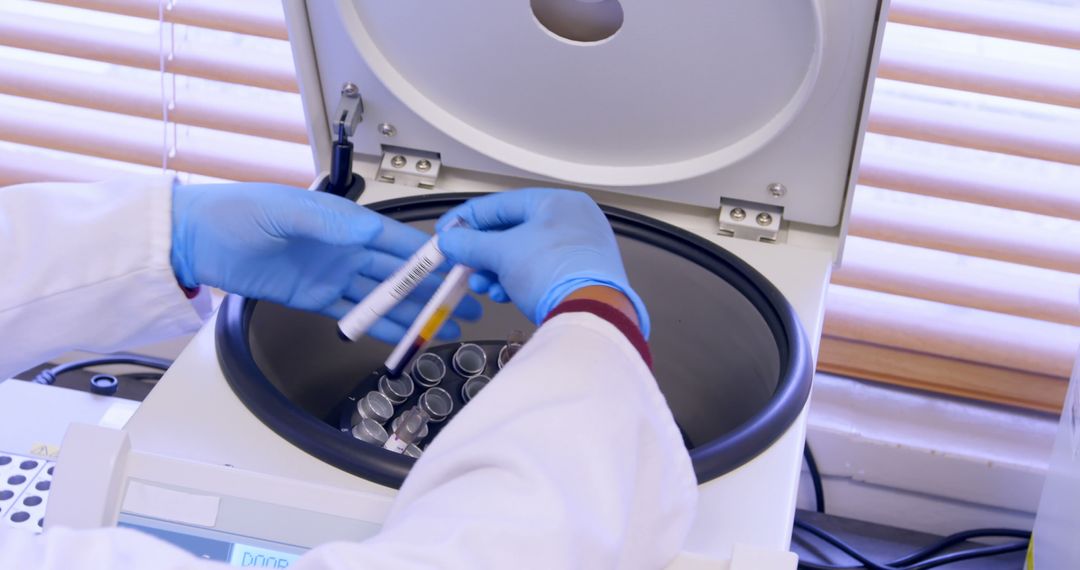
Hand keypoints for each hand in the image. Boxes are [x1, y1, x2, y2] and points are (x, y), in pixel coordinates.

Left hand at [171, 183, 480, 342]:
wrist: (197, 239)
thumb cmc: (236, 212)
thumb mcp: (283, 209)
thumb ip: (327, 223)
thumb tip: (367, 231)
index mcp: (343, 222)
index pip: (397, 240)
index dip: (429, 255)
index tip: (457, 267)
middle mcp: (344, 249)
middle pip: (399, 272)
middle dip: (433, 287)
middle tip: (465, 301)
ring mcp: (332, 275)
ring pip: (384, 297)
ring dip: (415, 311)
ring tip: (446, 323)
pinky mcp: (314, 299)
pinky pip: (356, 315)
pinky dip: (382, 327)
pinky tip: (405, 335)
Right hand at [436, 189, 648, 335]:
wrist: (590, 314)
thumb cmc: (555, 272)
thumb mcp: (502, 253)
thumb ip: (470, 243)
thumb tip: (451, 241)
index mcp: (559, 202)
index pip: (503, 203)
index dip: (469, 217)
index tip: (448, 230)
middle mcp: (573, 221)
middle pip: (513, 231)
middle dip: (483, 252)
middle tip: (462, 262)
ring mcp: (579, 249)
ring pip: (525, 254)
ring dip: (496, 270)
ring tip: (480, 285)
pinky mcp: (580, 276)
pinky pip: (540, 272)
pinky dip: (517, 281)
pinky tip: (502, 294)